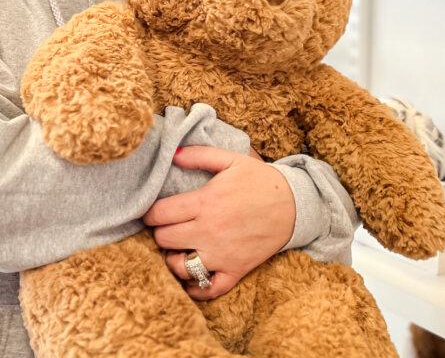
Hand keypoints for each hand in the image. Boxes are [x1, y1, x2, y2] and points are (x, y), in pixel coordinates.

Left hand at [142, 145, 294, 299]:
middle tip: (165, 228)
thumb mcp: (232, 160)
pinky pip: (208, 289)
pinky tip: (189, 279)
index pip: (159, 214)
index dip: (149, 214)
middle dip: (159, 233)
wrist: (295, 205)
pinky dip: (195, 289)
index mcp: (206, 202)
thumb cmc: (261, 181)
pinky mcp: (235, 269)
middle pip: (164, 240)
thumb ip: (200, 155)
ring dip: (172, 259)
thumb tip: (172, 154)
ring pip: (179, 267)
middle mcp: (210, 230)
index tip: (152, 213)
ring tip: (176, 250)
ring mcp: (222, 254)